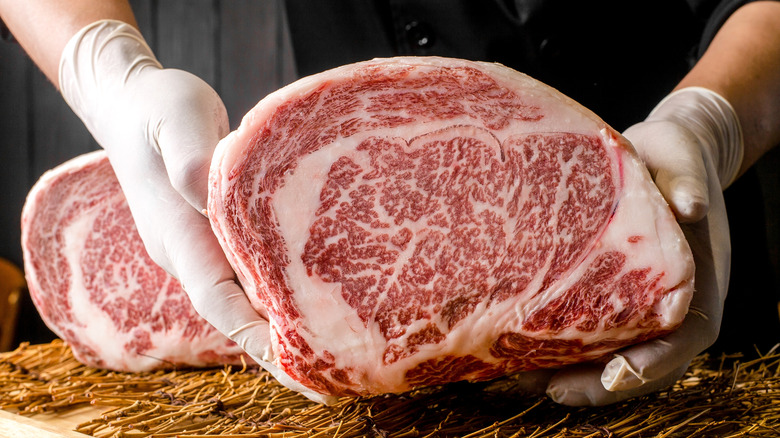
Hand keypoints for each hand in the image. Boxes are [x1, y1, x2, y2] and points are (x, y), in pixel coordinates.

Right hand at [58, 20, 335, 403]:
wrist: (132, 106)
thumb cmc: (157, 108)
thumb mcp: (174, 115)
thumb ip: (188, 154)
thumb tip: (204, 194)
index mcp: (179, 235)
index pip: (217, 299)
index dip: (254, 335)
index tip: (296, 364)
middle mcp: (189, 253)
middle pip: (236, 312)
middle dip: (279, 345)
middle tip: (335, 369)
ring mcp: (198, 247)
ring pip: (243, 297)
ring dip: (281, 324)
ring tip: (332, 346)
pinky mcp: (211, 235)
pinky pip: (246, 274)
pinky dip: (275, 293)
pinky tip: (310, 298)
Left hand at [545, 88, 741, 404]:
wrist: (662, 155)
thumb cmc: (675, 159)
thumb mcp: (683, 163)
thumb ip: (688, 182)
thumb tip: (688, 207)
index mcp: (697, 290)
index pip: (679, 344)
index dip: (647, 366)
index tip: (612, 375)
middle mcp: (667, 309)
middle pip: (637, 364)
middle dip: (595, 383)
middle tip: (550, 388)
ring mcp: (638, 307)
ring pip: (609, 356)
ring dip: (571, 372)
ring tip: (525, 378)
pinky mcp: (611, 296)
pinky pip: (589, 332)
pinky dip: (560, 346)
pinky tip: (521, 349)